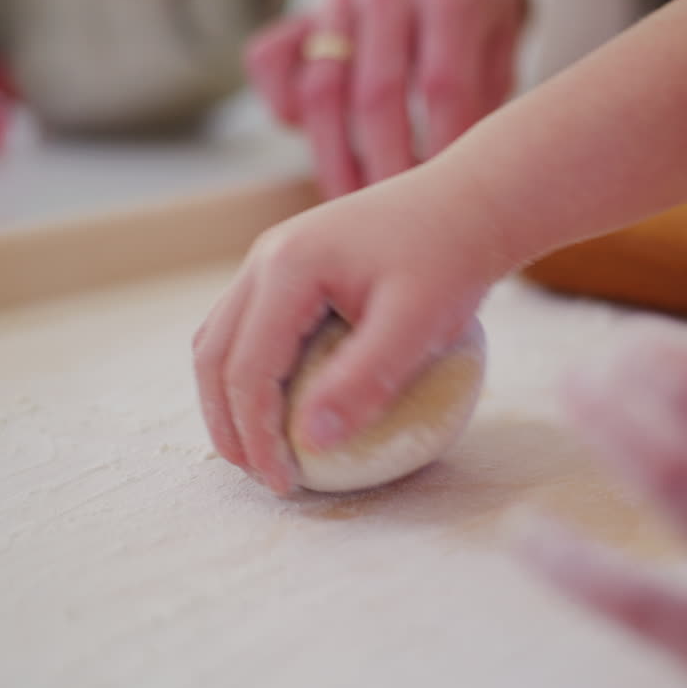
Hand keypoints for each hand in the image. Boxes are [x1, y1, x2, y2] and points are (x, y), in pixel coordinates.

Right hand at [191, 169, 509, 493]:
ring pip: (220, 338)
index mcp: (289, 268)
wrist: (472, 203)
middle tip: (262, 478)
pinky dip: (248, 372)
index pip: (247, 369)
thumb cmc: (451, 260)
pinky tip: (281, 407)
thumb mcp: (418, 325)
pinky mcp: (290, 264)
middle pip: (214, 355)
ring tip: (260, 451)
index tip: (287, 485)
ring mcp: (273, 257)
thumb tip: (311, 441)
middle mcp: (267, 258)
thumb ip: (364, 380)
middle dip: (228, 424)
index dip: (258, 436)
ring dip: (228, 399)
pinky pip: (247, 326)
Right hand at [246, 0, 525, 197]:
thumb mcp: (498, 49)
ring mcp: (333, 3)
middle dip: (386, 174)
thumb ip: (486, 105)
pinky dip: (284, 114)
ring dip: (336, 164)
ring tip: (353, 216)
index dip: (441, 155)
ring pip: (320, 93)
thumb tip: (466, 189)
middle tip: (395, 235)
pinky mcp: (293, 19)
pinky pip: (269, 65)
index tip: (446, 212)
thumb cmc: (470, 23)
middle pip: (377, 97)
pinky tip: (314, 152)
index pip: (442, 88)